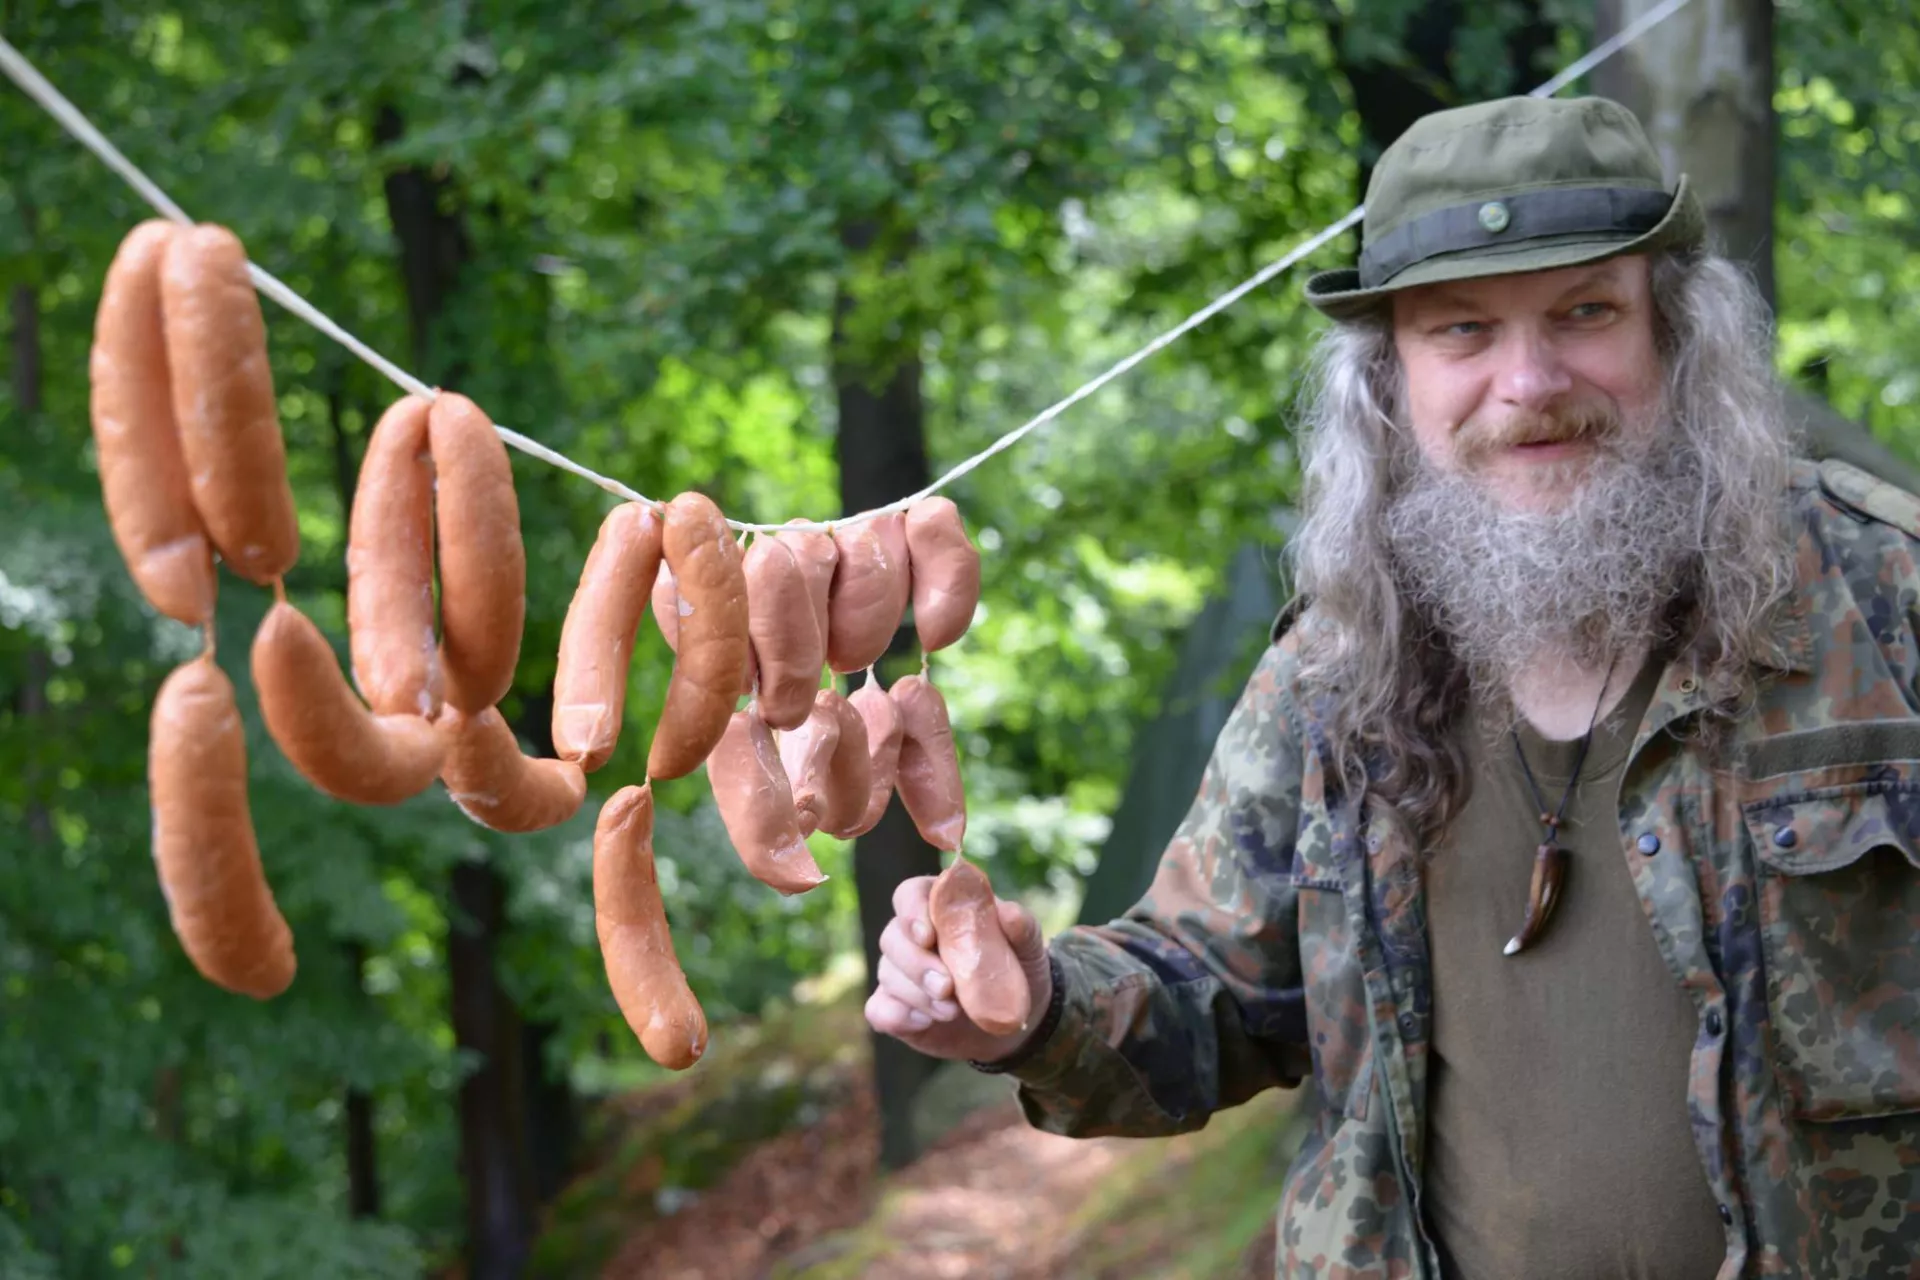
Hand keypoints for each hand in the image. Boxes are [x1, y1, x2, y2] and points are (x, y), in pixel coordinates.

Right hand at [864, 873, 1052, 1064]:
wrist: (1015, 1020)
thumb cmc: (1018, 969)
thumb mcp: (1029, 948)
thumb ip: (1021, 927)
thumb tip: (1008, 912)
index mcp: (939, 906)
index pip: (910, 894)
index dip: (912, 911)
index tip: (928, 935)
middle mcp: (911, 936)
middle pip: (892, 937)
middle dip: (916, 963)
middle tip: (946, 986)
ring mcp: (900, 973)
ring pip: (887, 974)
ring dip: (917, 994)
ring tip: (952, 1011)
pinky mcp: (896, 1008)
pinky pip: (879, 1010)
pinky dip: (897, 1016)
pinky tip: (925, 1022)